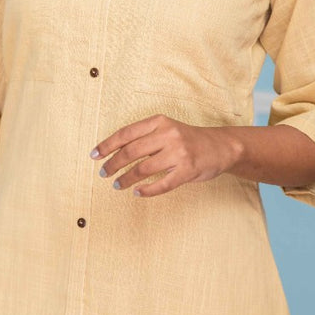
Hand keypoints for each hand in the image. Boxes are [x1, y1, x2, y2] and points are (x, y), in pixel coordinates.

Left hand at [90, 115, 242, 196]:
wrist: (221, 146)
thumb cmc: (187, 139)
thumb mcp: (166, 128)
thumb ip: (145, 136)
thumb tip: (113, 151)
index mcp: (159, 122)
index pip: (126, 133)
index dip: (107, 145)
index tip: (94, 156)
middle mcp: (168, 135)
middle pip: (131, 152)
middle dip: (113, 165)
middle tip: (103, 173)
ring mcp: (179, 153)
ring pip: (143, 169)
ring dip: (126, 179)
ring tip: (117, 185)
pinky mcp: (187, 171)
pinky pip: (162, 184)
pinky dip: (146, 191)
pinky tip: (137, 193)